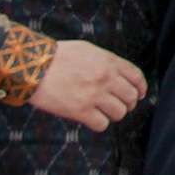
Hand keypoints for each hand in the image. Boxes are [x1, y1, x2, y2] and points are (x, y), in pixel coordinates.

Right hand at [28, 39, 145, 129]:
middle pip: (131, 97)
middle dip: (128, 103)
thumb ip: (105, 61)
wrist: (34, 65)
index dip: (141, 88)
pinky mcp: (80, 111)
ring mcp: (94, 95)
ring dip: (113, 114)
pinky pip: (102, 124)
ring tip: (103, 112)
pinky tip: (91, 118)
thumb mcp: (87, 50)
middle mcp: (106, 78)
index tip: (139, 94)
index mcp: (109, 61)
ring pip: (119, 113)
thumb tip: (118, 74)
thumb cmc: (57, 56)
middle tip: (119, 105)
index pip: (137, 77)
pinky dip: (99, 123)